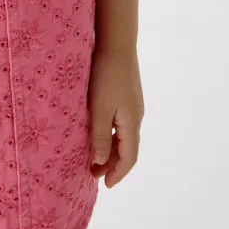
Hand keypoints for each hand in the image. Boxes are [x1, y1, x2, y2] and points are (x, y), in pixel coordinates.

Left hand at [88, 48, 144, 187]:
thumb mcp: (99, 108)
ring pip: (123, 135)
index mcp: (132, 123)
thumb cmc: (105, 75)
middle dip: (112, 164)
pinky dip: (109, 133)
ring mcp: (132, 104)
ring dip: (109, 148)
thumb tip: (100, 162)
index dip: (118, 173)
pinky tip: (96, 130)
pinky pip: (120, 122)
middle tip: (93, 173)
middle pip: (127, 148)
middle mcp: (136, 116)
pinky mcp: (126, 94)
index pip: (129, 157)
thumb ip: (99, 136)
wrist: (116, 43)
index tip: (106, 185)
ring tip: (92, 156)